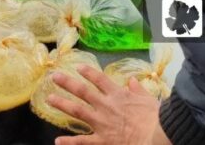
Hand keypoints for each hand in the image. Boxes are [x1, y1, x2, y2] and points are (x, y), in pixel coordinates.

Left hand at [48, 65, 163, 144]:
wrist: (155, 136)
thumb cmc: (155, 118)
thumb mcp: (149, 99)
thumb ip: (139, 90)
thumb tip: (133, 81)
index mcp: (118, 95)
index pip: (99, 79)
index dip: (87, 71)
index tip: (76, 66)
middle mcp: (106, 106)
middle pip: (82, 91)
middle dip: (67, 83)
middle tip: (54, 77)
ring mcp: (101, 123)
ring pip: (77, 111)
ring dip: (62, 104)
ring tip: (49, 99)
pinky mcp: (102, 140)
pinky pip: (83, 141)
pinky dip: (70, 142)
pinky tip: (58, 141)